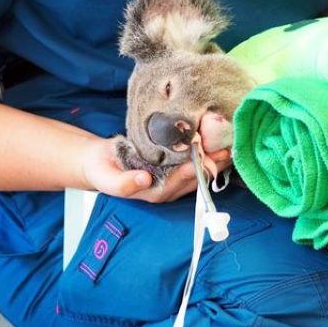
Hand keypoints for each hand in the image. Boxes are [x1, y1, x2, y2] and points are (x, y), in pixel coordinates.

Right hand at [79, 137, 230, 202]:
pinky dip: (207, 147)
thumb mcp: (105, 178)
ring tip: (226, 137)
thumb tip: (142, 180)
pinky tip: (216, 134)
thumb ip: (121, 184)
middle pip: (198, 176)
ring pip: (202, 167)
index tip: (203, 155)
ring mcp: (177, 175)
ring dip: (214, 154)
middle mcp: (172, 186)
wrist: (101, 160)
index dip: (194, 169)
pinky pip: (197, 156)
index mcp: (157, 192)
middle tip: (223, 144)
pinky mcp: (178, 162)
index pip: (182, 182)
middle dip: (212, 161)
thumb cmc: (103, 170)